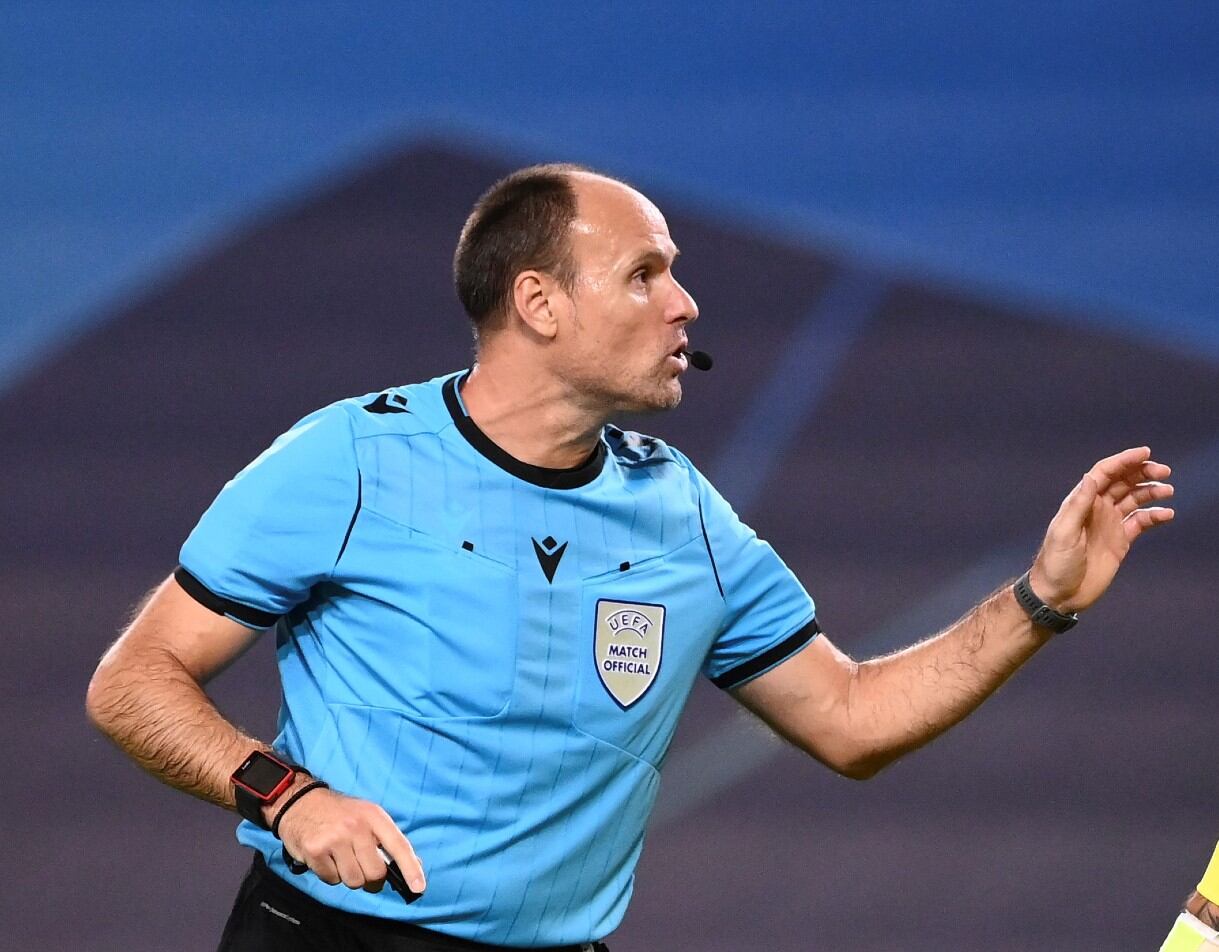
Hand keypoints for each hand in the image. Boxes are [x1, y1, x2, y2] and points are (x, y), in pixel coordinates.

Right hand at [272, 784, 425, 894]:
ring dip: (349, 876)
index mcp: (374, 816)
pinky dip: (330, 875)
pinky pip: (332, 880)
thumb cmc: (339, 813)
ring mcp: (335, 839)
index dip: (411, 869)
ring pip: (354, 880)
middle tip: (363, 868)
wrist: (300, 802)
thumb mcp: (367, 816)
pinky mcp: (315, 851)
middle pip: (375, 873)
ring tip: (342, 859)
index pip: (398, 845)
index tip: (419, 888)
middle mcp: (356, 826)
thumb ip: (387, 840)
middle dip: (371, 879)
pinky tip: (326, 858)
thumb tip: (412, 866)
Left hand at [1028, 446, 1173, 614]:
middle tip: (1164, 472)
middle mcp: (1097, 508)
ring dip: (1151, 491)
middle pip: (1122, 482)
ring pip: (1134, 499)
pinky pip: (1141, 522)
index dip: (1123, 461)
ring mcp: (1109, 524)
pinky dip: (1154, 515)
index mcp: (1081, 502)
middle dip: (1142, 472)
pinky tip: (1167, 514)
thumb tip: (1091, 477)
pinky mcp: (1120, 541)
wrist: (1059, 594)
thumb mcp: (1064, 532)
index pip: (1104, 473)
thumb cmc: (1056, 563)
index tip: (1145, 453)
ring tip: (1168, 490)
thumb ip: (1079, 505)